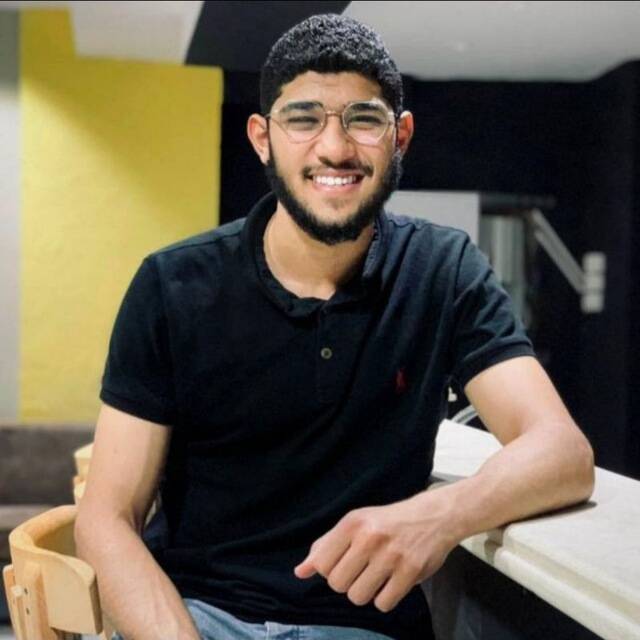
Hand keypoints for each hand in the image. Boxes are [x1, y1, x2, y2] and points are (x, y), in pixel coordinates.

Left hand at [294, 492, 458, 611]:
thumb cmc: (387, 522)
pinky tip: (391, 583)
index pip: (322, 563)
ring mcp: (391, 555)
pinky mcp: (411, 571)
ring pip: (358, 596)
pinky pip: (383, 603)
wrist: (432, 516)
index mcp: (352, 523)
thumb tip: (300, 572)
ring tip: (375, 577)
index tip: (343, 562)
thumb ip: (326, 546)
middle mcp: (369, 537)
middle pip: (338, 584)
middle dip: (347, 582)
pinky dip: (385, 599)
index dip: (329, 570)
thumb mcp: (355, 523)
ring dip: (365, 593)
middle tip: (361, 569)